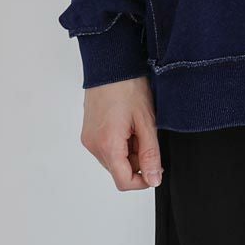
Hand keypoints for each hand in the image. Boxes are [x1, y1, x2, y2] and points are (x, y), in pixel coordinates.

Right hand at [79, 75, 162, 190]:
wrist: (110, 63)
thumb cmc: (128, 86)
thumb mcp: (146, 120)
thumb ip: (150, 153)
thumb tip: (153, 179)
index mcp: (107, 145)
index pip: (124, 181)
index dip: (143, 180)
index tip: (156, 167)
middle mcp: (93, 145)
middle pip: (118, 170)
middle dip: (137, 161)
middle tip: (147, 135)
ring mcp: (89, 138)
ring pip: (113, 159)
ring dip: (128, 151)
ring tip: (137, 125)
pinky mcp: (88, 131)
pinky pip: (106, 147)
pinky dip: (119, 142)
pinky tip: (127, 123)